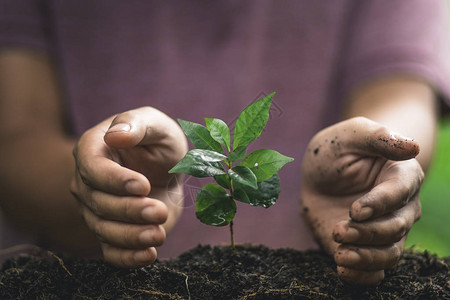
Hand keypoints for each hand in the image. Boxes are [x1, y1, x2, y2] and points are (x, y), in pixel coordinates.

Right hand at [71, 107, 186, 267]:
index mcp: (93, 150)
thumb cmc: (158, 142)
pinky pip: (111, 251)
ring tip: (158, 234)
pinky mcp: (113, 232)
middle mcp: (88, 183)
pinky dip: (127, 258)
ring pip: (104, 229)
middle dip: (129, 210)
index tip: (142, 185)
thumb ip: (137, 124)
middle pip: (98, 203)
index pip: (91, 168)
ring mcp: (97, 210)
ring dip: (131, 236)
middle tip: (159, 211)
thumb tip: (116, 134)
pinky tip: (149, 255)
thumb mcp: (155, 125)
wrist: (167, 170)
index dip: (114, 180)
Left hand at [301, 117, 422, 284]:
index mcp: (402, 175)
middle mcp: (400, 206)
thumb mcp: (353, 134)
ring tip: (340, 255)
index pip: (400, 192)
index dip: (380, 203)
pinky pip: (375, 270)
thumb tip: (412, 146)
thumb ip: (379, 138)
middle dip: (367, 232)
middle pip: (396, 227)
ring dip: (366, 257)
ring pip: (389, 252)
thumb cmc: (338, 149)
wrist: (320, 174)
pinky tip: (343, 270)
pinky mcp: (366, 246)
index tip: (356, 210)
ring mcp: (384, 229)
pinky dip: (363, 275)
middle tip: (339, 230)